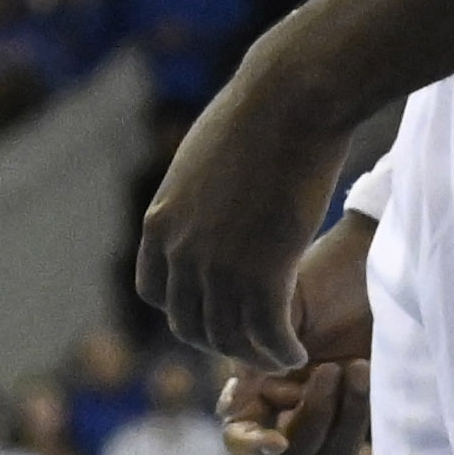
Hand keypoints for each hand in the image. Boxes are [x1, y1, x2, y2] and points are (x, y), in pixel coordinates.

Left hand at [135, 59, 349, 368]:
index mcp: (158, 221)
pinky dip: (281, 351)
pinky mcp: (261, 276)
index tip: (217, 311)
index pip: (155, 293)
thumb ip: (195, 200)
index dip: (186, 309)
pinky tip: (298, 352)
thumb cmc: (255, 118)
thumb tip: (207, 208)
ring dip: (255, 353)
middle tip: (254, 341)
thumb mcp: (201, 164)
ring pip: (229, 338)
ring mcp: (217, 267)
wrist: (288, 101)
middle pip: (189, 324)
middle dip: (221, 339)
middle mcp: (178, 251)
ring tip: (282, 353)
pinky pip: (267, 336)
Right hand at [218, 211, 375, 454]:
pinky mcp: (374, 409)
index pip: (241, 429)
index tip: (274, 438)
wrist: (372, 261)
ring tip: (354, 366)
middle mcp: (295, 402)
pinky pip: (367, 440)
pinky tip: (370, 367)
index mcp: (261, 381)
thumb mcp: (280, 309)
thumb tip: (229, 407)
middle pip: (292, 453)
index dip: (250, 442)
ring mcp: (335, 409)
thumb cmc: (320, 276)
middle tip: (327, 370)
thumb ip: (254, 359)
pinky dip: (365, 413)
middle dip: (310, 420)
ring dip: (342, 418)